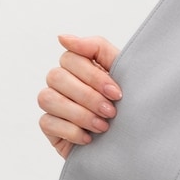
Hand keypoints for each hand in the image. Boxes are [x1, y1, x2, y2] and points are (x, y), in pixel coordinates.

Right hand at [38, 35, 121, 158]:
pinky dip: (71, 131)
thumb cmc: (127, 105)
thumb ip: (98, 48)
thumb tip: (62, 37)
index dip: (92, 75)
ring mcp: (52, 103)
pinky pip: (47, 122)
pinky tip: (89, 138)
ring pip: (48, 98)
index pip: (70, 57)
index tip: (116, 93)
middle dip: (87, 96)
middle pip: (57, 77)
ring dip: (79, 114)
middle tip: (111, 112)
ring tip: (102, 126)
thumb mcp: (123, 73)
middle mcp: (61, 82)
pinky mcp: (49, 126)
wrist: (132, 142)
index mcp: (78, 66)